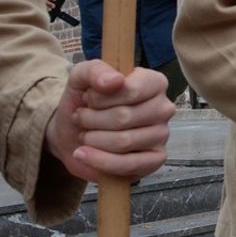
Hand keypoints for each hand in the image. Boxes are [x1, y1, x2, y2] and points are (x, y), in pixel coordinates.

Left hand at [44, 60, 174, 181]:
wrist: (72, 134)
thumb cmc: (84, 103)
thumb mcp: (81, 78)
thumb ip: (95, 71)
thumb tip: (115, 80)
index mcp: (154, 83)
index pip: (132, 90)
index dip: (101, 98)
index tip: (87, 98)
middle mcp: (163, 108)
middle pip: (125, 117)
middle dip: (92, 120)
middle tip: (81, 118)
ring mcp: (162, 135)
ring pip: (124, 142)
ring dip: (93, 139)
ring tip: (84, 134)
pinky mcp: (155, 160)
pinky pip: (129, 165)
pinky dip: (99, 161)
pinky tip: (83, 154)